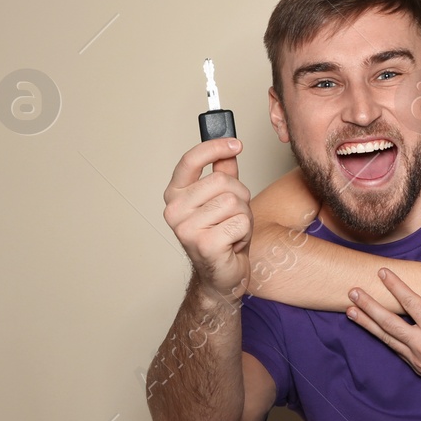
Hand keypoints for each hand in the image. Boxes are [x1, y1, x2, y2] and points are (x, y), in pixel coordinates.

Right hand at [162, 137, 251, 299]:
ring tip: (232, 230)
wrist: (221, 277)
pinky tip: (233, 243)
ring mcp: (187, 229)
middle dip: (239, 196)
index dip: (214, 147)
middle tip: (234, 215)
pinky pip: (240, 222)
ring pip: (234, 202)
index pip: (190, 160)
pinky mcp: (204, 244)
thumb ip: (222, 174)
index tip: (235, 143)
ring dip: (244, 216)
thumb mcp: (221, 200)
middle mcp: (175, 211)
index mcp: (175, 196)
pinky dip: (245, 233)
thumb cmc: (221, 238)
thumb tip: (228, 149)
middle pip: (221, 181)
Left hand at [345, 269, 420, 406]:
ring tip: (350, 311)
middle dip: (369, 306)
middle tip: (352, 292)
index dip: (395, 286)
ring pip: (387, 339)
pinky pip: (396, 349)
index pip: (411, 303)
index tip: (382, 273)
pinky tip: (373, 328)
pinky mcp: (418, 368)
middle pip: (388, 323)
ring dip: (367, 323)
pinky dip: (382, 338)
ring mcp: (418, 360)